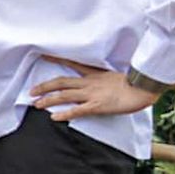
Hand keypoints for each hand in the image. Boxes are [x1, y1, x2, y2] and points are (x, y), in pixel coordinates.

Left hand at [30, 59, 159, 120]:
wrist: (144, 88)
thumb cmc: (134, 83)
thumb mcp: (114, 76)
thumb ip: (103, 78)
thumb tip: (98, 82)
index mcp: (94, 74)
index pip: (72, 63)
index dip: (56, 59)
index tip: (43, 55)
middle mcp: (89, 83)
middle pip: (61, 82)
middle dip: (44, 86)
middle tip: (30, 90)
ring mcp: (92, 94)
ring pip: (64, 95)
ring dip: (48, 100)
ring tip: (35, 104)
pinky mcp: (97, 106)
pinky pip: (77, 110)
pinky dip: (64, 114)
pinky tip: (54, 117)